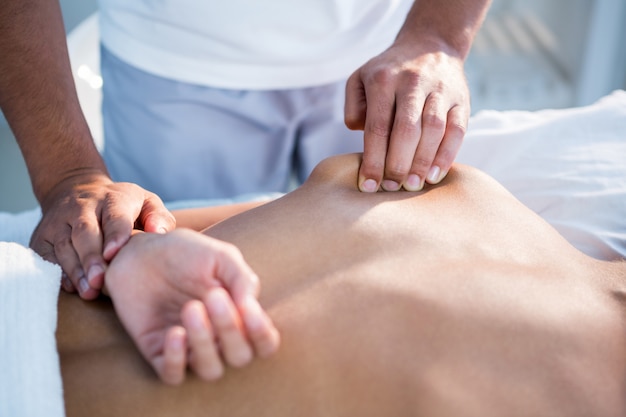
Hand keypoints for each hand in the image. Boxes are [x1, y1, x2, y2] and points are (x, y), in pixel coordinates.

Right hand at [30, 172, 175, 298]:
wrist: (76, 190)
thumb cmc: (122, 206)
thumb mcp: (145, 202)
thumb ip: (158, 216)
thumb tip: (157, 233)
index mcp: (112, 198)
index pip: (114, 216)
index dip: (114, 234)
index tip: (114, 253)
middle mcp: (82, 207)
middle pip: (85, 232)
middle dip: (91, 257)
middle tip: (100, 280)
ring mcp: (59, 220)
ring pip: (64, 246)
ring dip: (76, 270)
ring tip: (89, 291)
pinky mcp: (42, 236)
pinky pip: (48, 256)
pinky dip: (59, 272)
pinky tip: (72, 286)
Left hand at [105, 229, 279, 384]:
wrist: (141, 252)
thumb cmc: (186, 253)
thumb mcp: (221, 257)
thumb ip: (242, 279)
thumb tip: (251, 307)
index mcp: (240, 317)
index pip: (265, 343)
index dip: (262, 334)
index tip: (248, 309)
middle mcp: (219, 339)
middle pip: (240, 357)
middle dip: (230, 329)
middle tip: (213, 296)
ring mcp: (190, 349)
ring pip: (210, 370)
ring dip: (204, 343)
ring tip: (191, 309)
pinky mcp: (159, 353)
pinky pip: (173, 375)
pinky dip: (177, 359)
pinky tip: (174, 332)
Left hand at [345, 38, 469, 191]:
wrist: (430, 44)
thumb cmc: (388, 72)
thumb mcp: (361, 79)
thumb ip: (353, 107)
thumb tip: (359, 135)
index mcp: (383, 79)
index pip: (377, 127)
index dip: (373, 160)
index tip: (368, 185)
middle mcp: (412, 82)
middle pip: (406, 130)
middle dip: (398, 164)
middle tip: (391, 188)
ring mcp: (440, 89)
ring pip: (433, 130)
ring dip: (422, 162)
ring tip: (412, 186)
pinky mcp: (461, 98)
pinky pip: (456, 130)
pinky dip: (447, 155)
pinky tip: (435, 175)